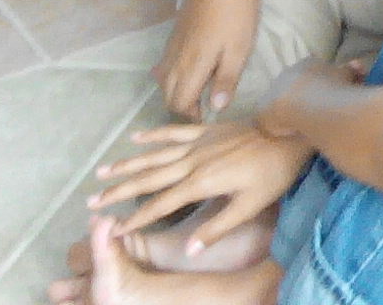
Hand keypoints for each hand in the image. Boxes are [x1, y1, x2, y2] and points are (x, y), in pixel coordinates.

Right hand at [88, 115, 317, 247]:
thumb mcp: (250, 206)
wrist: (290, 132)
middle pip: (148, 178)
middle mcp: (193, 161)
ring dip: (127, 164)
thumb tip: (187, 252)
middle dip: (118, 191)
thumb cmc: (273, 173)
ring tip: (102, 172)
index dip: (136, 218)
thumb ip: (217, 228)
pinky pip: (174, 132)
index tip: (112, 230)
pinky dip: (153, 134)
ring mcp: (198, 143)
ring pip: (155, 155)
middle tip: (91, 201)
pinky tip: (135, 137)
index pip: (160, 205)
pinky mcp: (207, 130)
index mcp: (201, 182)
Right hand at [154, 0, 260, 118]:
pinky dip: (170, 73)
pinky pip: (164, 62)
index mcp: (191, 66)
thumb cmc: (236, 13)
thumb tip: (216, 108)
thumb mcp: (238, 50)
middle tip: (201, 108)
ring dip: (175, 90)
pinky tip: (186, 68)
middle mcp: (175, 58)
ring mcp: (172, 43)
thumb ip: (226, 81)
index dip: (190, 116)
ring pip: (163, 78)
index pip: (179, 104)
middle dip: (180, 106)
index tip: (207, 117)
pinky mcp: (175, 31)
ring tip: (196, 91)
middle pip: (167, 94)